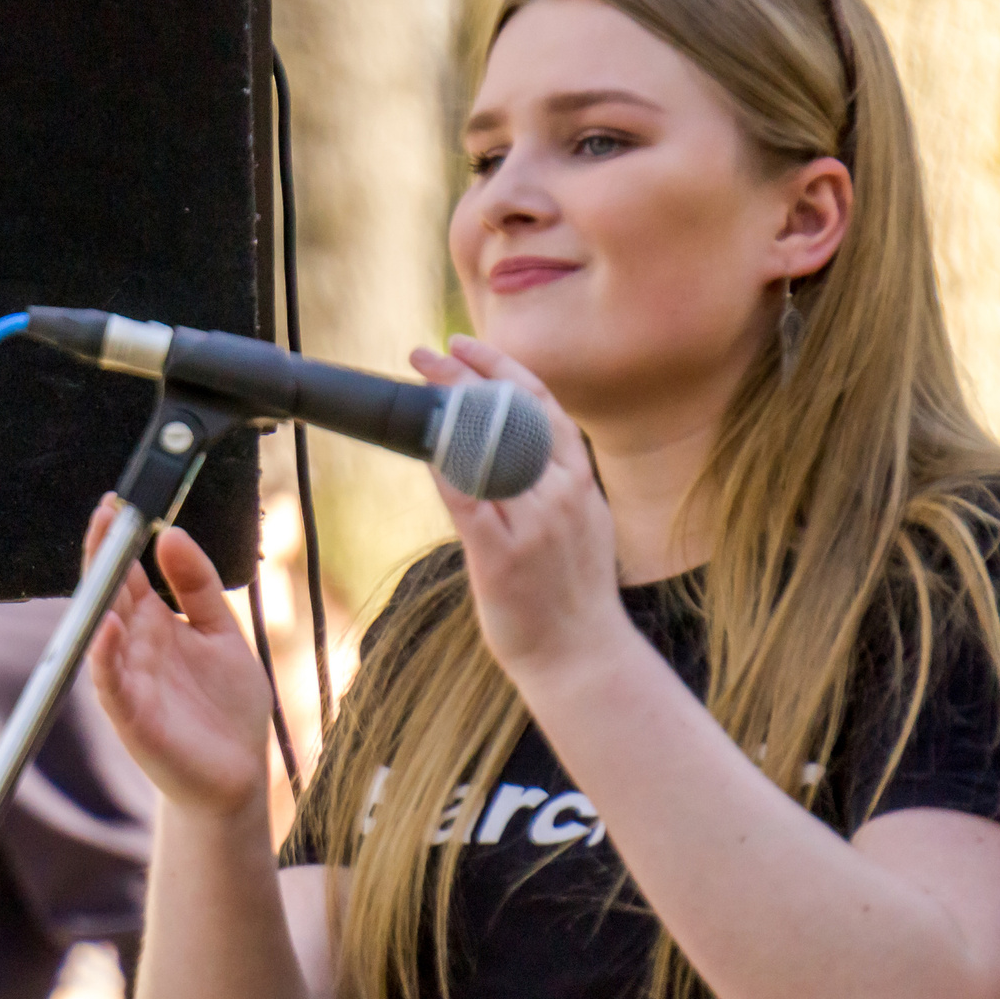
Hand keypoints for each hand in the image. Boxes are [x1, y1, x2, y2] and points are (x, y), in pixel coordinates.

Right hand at [82, 497, 271, 819]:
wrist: (237, 777)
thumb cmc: (226, 709)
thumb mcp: (221, 632)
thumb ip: (197, 585)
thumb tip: (172, 533)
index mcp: (153, 624)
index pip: (124, 573)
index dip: (117, 539)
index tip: (117, 502)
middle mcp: (133, 648)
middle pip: (108, 593)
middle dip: (104, 554)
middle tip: (106, 514)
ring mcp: (128, 681)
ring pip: (100, 632)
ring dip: (99, 598)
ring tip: (105, 559)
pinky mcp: (132, 718)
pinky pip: (110, 684)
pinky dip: (104, 657)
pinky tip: (109, 628)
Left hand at [407, 337, 629, 682]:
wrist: (582, 654)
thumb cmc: (571, 590)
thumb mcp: (582, 521)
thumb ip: (552, 480)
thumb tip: (510, 441)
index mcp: (580, 480)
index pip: (541, 403)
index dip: (501, 367)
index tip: (465, 343)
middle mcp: (562, 493)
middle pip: (510, 415)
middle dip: (464, 376)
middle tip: (425, 352)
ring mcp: (534, 523)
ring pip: (488, 448)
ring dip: (447, 412)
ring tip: (417, 388)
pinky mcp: (502, 555)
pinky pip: (468, 499)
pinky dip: (444, 467)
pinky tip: (424, 445)